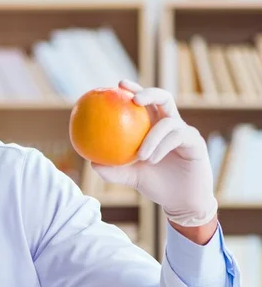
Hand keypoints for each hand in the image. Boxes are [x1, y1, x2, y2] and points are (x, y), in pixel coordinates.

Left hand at [91, 80, 217, 227]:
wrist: (179, 201)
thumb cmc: (154, 185)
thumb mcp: (129, 176)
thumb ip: (112, 169)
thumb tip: (90, 161)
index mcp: (154, 126)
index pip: (145, 102)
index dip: (133, 90)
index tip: (119, 84)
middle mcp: (171, 124)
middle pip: (163, 98)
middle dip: (149, 93)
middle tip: (135, 99)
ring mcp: (185, 132)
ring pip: (169, 122)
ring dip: (152, 137)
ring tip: (141, 156)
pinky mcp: (196, 142)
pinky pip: (179, 137)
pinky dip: (163, 146)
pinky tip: (152, 159)